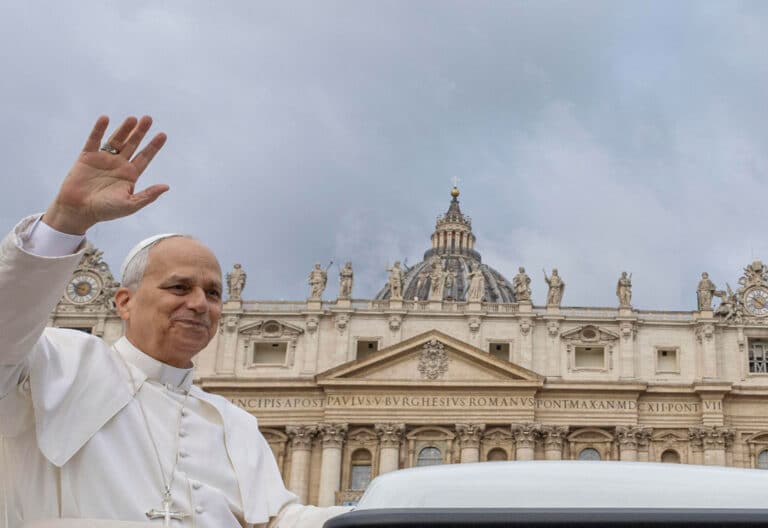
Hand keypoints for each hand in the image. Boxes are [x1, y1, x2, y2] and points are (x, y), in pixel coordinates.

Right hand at [43, 115, 167, 234]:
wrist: (78, 210)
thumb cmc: (105, 210)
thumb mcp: (130, 205)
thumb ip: (148, 195)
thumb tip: (166, 186)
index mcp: (130, 175)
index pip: (145, 157)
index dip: (153, 146)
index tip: (163, 135)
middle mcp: (118, 164)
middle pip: (132, 144)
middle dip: (140, 132)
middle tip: (149, 119)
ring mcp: (103, 159)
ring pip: (116, 140)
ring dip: (124, 129)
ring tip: (133, 118)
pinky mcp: (87, 157)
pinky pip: (94, 140)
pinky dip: (99, 129)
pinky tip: (105, 119)